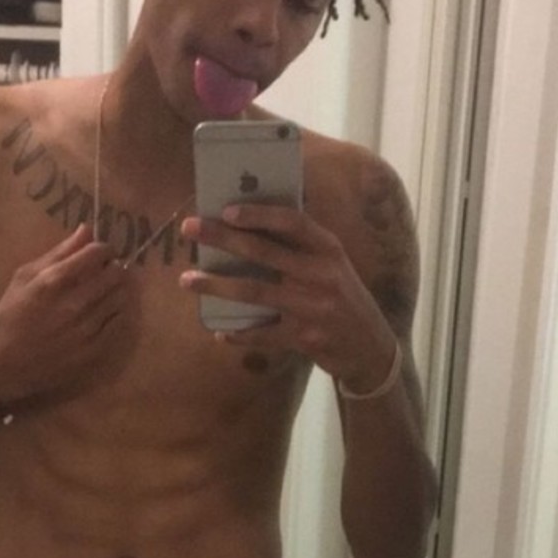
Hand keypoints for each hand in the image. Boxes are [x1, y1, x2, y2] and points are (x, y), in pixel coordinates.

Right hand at [0, 225, 131, 414]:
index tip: (99, 254)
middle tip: (104, 273)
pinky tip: (106, 313)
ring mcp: (87, 328)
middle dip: (112, 268)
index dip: (102, 250)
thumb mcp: (24, 277)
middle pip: (115, 273)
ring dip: (117, 290)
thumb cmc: (10, 317)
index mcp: (55, 280)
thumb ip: (58, 252)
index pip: (97, 252)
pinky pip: (120, 323)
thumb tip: (87, 230)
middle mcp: (75, 302)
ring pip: (121, 297)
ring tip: (105, 293)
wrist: (5, 365)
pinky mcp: (95, 349)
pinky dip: (117, 313)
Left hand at [179, 204, 396, 393]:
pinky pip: (262, 333)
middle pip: (263, 252)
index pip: (292, 222)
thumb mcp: (334, 265)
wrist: (371, 347)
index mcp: (328, 249)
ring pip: (254, 292)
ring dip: (216, 285)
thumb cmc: (344, 298)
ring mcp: (311, 307)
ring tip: (187, 279)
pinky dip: (239, 333)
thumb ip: (302, 246)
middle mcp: (321, 274)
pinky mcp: (303, 337)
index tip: (227, 209)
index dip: (259, 215)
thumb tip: (254, 223)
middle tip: (189, 228)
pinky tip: (220, 331)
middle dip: (221, 238)